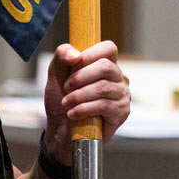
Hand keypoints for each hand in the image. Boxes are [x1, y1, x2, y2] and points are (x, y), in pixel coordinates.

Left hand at [42, 41, 129, 160]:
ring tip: (67, 103)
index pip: (109, 48)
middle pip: (105, 66)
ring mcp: (122, 95)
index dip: (91, 53)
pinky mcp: (121, 112)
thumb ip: (62, 57)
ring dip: (78, 95)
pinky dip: (84, 109)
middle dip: (80, 77)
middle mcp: (118, 78)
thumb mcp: (55, 76)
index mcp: (106, 65)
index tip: (74, 64)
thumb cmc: (61, 102)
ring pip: (103, 87)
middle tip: (67, 88)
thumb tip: (75, 54)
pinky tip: (74, 114)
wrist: (60, 130)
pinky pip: (104, 105)